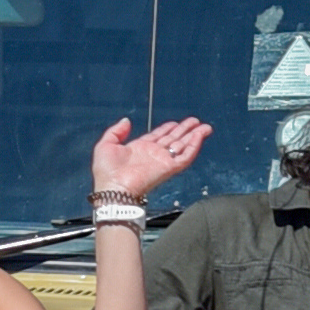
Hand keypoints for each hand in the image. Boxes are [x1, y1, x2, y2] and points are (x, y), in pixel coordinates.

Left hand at [93, 114, 209, 213]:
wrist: (113, 189)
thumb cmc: (106, 172)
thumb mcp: (105, 145)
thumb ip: (116, 131)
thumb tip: (126, 120)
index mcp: (140, 149)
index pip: (158, 136)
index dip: (168, 129)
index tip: (176, 122)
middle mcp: (154, 154)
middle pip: (174, 139)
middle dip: (185, 130)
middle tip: (196, 121)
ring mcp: (163, 161)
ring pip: (183, 146)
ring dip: (194, 136)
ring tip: (204, 127)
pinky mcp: (169, 168)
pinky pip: (185, 156)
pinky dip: (194, 146)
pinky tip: (199, 136)